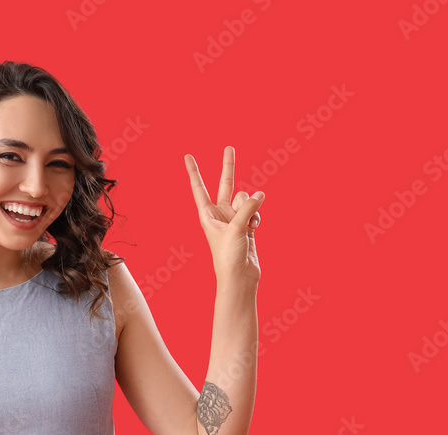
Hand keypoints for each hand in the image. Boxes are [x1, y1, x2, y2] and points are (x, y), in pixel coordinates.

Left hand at [183, 146, 263, 283]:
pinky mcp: (246, 224)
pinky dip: (257, 217)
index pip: (199, 188)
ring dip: (250, 207)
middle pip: (226, 184)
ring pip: (246, 199)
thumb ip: (248, 208)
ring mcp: (234, 218)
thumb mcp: (237, 228)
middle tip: (229, 147)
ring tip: (248, 223)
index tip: (187, 156)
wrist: (239, 276)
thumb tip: (260, 194)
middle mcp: (220, 213)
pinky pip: (255, 210)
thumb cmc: (229, 255)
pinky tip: (255, 228)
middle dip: (229, 166)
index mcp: (207, 214)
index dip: (194, 171)